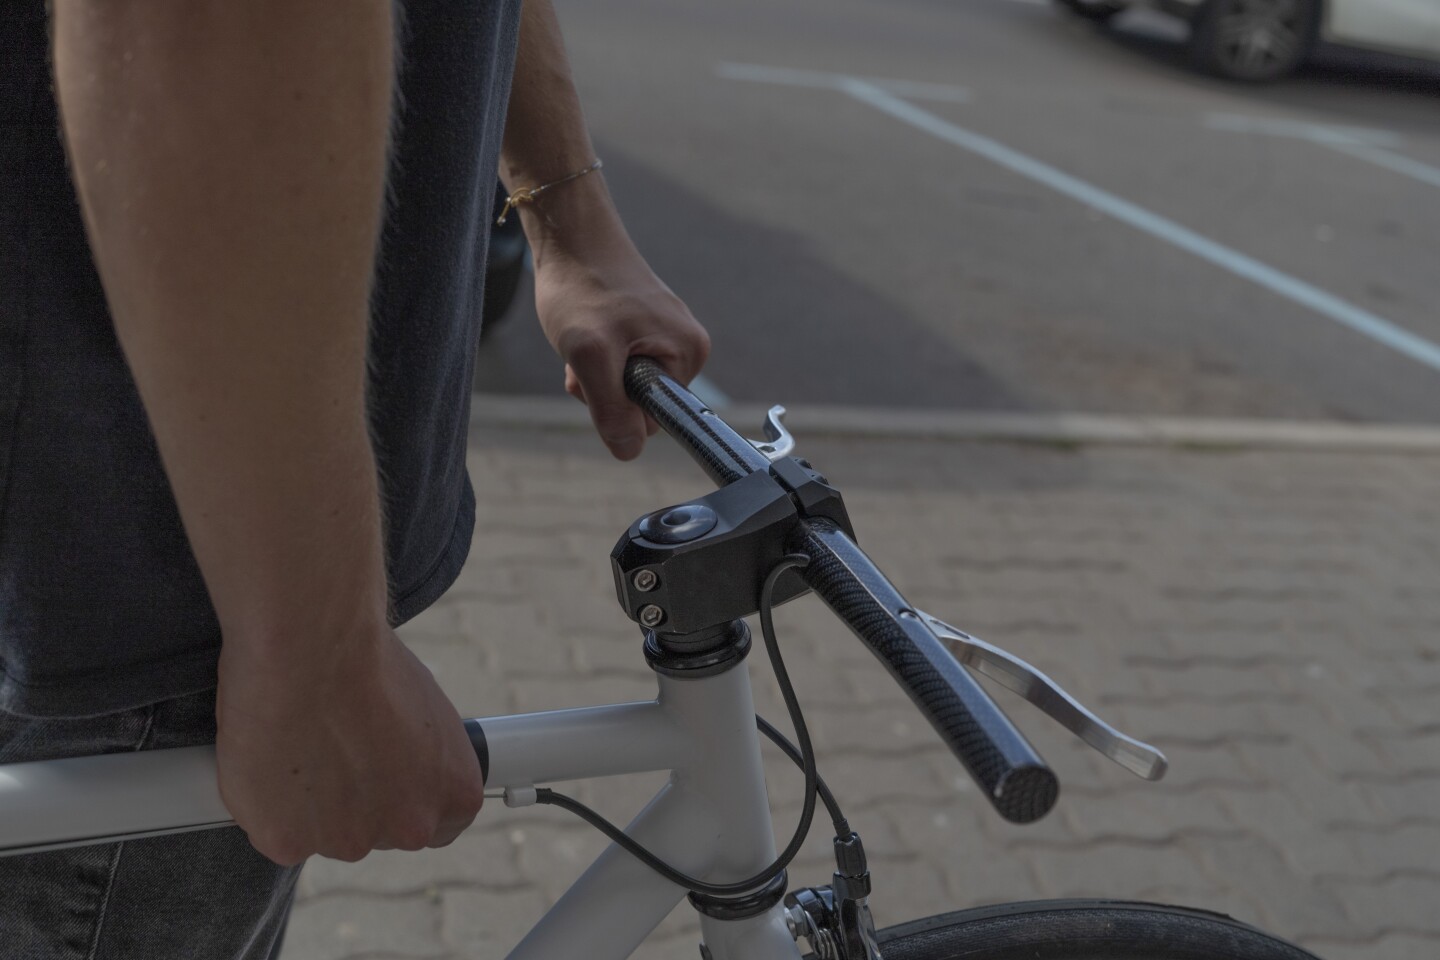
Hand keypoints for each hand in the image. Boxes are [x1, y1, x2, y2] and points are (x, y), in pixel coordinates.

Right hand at [215, 624, 485, 864]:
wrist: (311, 646)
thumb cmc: (368, 661)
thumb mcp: (424, 711)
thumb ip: (418, 757)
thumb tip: (397, 762)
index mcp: (456, 794)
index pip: (438, 827)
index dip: (402, 801)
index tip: (381, 780)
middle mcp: (411, 828)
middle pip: (378, 832)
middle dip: (355, 804)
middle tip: (331, 752)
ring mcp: (348, 841)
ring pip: (323, 834)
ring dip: (309, 805)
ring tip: (297, 745)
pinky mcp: (289, 843)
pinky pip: (275, 831)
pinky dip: (267, 804)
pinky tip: (268, 759)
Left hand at [534, 238, 709, 460]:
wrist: (570, 235)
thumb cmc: (582, 287)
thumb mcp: (589, 355)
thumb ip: (611, 408)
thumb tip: (628, 451)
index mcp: (689, 353)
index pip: (657, 421)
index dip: (619, 409)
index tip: (598, 373)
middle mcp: (687, 346)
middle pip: (640, 403)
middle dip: (604, 390)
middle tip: (584, 355)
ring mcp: (666, 335)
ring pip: (625, 384)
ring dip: (594, 373)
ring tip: (582, 337)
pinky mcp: (645, 327)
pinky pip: (621, 363)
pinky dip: (595, 356)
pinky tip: (586, 330)